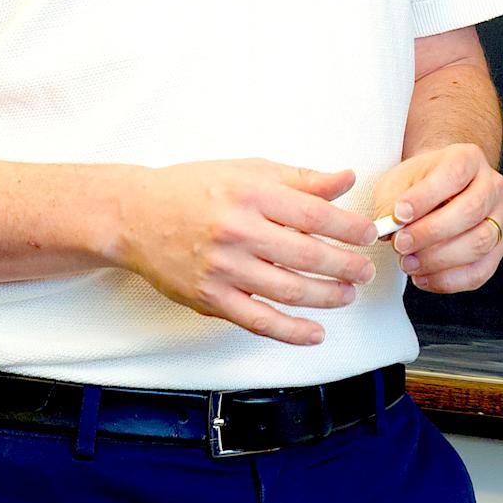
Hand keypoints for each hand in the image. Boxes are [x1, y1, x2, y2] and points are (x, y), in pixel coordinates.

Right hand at [115, 160, 377, 345]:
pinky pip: (260, 320)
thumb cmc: (192, 188)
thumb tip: (345, 179)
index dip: (348, 228)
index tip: (368, 234)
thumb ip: (298, 178)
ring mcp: (223, 268)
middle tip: (365, 269)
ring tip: (346, 293)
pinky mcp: (210, 298)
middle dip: (347, 266)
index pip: (314, 215)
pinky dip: (293, 331)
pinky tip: (316, 332)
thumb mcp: (245, 171)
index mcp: (248, 193)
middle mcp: (237, 230)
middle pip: (308, 256)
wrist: (135, 214)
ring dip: (328, 297)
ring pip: (290, 290)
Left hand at [373, 143, 502, 293]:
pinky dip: (449, 280)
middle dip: (431, 233)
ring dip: (439, 259)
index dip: (425, 197)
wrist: (440, 185)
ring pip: (479, 243)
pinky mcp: (497, 249)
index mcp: (468, 159)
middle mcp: (491, 187)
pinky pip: (480, 271)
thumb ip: (391, 202)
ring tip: (408, 263)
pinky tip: (423, 277)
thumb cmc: (419, 182)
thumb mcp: (398, 180)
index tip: (398, 215)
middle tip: (401, 244)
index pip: (453, 175)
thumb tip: (387, 230)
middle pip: (470, 211)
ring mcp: (499, 219)